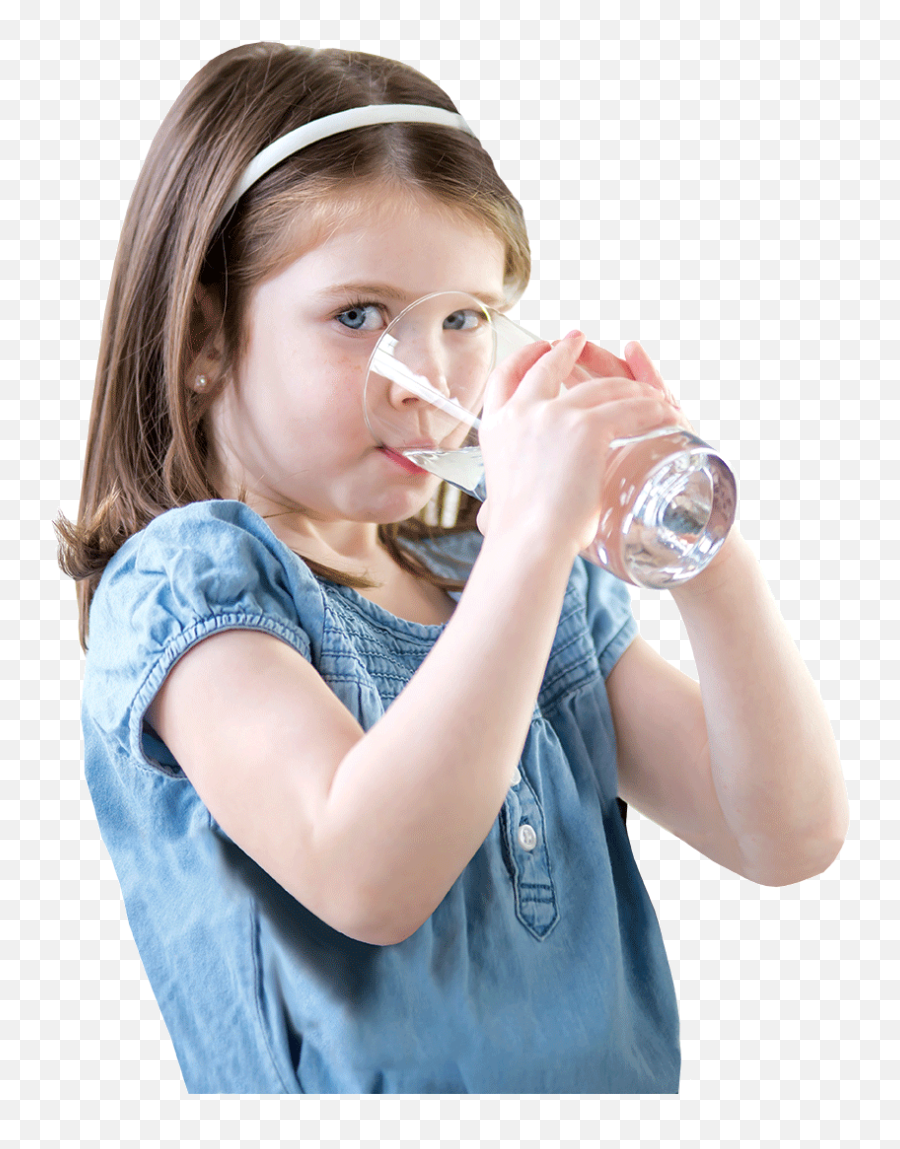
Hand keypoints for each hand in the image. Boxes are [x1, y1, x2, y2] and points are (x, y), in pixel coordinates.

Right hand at [476, 333, 685, 553]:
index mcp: (495, 428)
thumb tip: (490, 519)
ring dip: (627, 387)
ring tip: (643, 390)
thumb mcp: (497, 501)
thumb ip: (500, 498)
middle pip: (547, 367)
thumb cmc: (516, 534)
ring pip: (600, 389)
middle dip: (566, 351)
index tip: (538, 348)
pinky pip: (628, 409)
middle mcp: (521, 412)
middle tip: (581, 341)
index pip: (503, 379)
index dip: (523, 358)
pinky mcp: (588, 427)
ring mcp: (554, 416)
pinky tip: (664, 413)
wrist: (529, 539)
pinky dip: (651, 409)